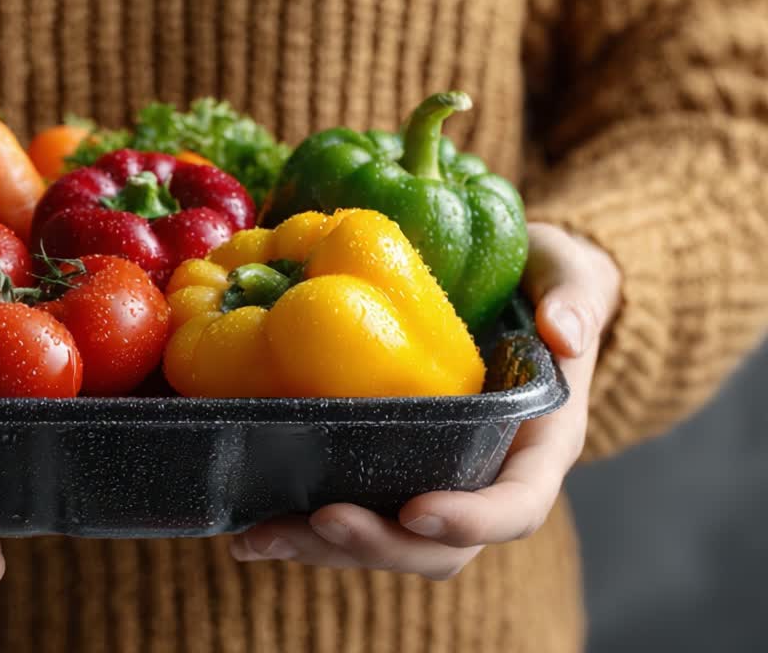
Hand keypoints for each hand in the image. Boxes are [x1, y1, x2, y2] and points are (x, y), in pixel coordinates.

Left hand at [229, 223, 620, 579]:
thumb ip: (577, 295)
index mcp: (537, 448)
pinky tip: (244, 528)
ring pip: (383, 544)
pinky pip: (347, 518)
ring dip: (320, 549)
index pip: (517, 507)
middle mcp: (483, 480)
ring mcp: (430, 482)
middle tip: (320, 520)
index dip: (471, 520)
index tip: (417, 510)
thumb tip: (565, 334)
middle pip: (437, 547)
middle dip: (378, 544)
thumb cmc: (544, 283)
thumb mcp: (572, 272)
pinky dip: (297, 529)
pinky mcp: (383, 473)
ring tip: (257, 538)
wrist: (509, 292)